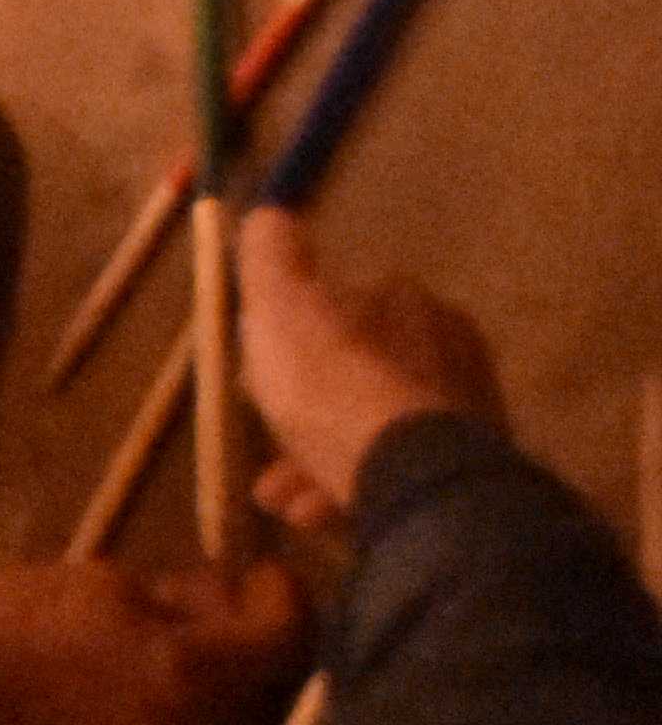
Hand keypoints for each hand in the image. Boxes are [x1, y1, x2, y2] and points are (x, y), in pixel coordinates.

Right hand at [0, 553, 309, 724]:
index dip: (286, 596)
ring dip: (241, 679)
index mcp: (183, 673)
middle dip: (272, 644)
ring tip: (198, 635)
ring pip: (239, 722)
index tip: (263, 568)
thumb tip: (221, 598)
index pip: (282, 639)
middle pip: (274, 691)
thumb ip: (181, 597)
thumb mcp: (107, 583)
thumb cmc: (10, 621)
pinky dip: (204, 703)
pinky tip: (164, 670)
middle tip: (242, 602)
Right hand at [238, 207, 501, 528]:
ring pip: (373, 430)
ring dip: (319, 462)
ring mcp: (463, 402)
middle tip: (265, 462)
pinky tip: (323, 511)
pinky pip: (397, 468)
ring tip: (285, 499)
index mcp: (404, 297)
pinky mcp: (469, 461)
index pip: (339, 310)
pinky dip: (355, 486)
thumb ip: (271, 261)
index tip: (256, 386)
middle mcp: (446, 340)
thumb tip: (267, 213)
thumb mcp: (282, 310)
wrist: (407, 471)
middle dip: (304, 418)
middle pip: (354, 376)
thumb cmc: (334, 386)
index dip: (290, 349)